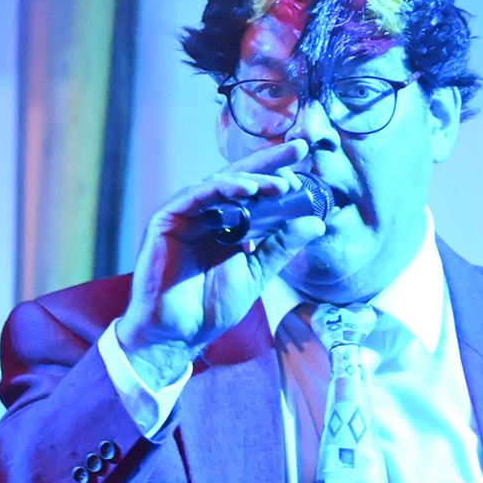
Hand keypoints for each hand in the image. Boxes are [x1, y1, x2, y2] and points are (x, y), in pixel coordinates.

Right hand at [115, 141, 324, 387]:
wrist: (177, 334)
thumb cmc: (209, 308)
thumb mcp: (256, 274)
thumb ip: (281, 247)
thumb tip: (317, 222)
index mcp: (227, 225)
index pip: (254, 192)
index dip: (278, 175)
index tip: (305, 169)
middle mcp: (206, 215)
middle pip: (239, 178)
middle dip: (270, 162)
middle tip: (299, 148)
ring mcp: (186, 216)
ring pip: (219, 184)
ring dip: (251, 179)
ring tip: (279, 184)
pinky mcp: (166, 221)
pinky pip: (194, 197)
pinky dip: (219, 189)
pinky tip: (245, 189)